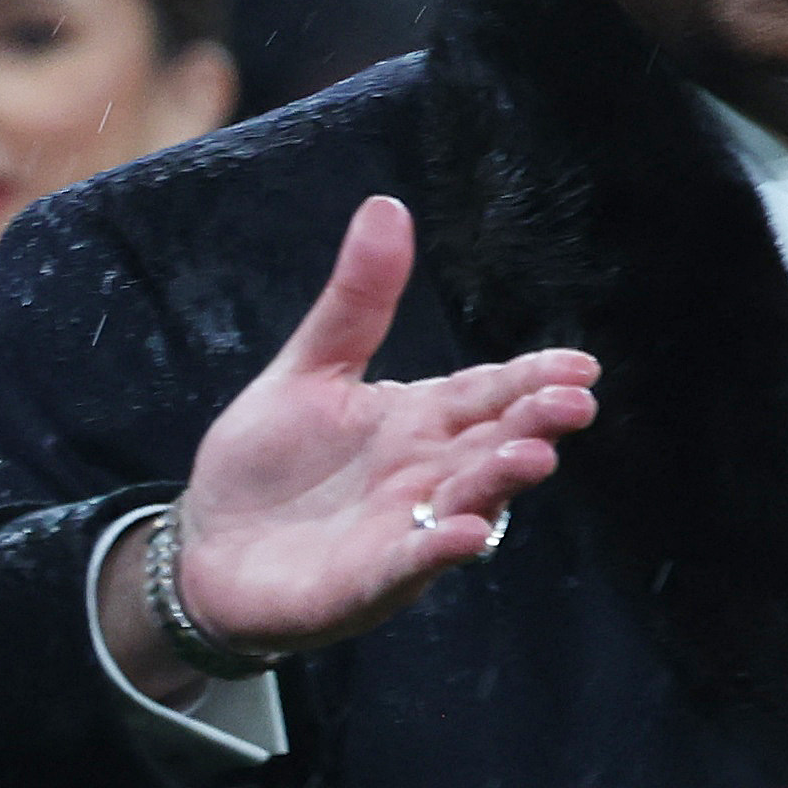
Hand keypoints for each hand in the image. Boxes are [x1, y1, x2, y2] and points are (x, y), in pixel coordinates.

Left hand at [102, 197, 598, 691]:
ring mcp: (404, 532)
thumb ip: (357, 301)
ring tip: (531, 458)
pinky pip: (411, 565)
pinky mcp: (368, 581)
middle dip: (534, 426)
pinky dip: (438, 550)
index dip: (533, 379)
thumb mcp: (309, 368)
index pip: (486, 394)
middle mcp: (425, 476)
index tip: (579, 365)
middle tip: (573, 404)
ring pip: (467, 504)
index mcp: (417, 422)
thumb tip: (387, 205)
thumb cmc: (267, 463)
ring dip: (501, 483)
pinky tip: (464, 532)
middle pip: (491, 446)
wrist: (207, 547)